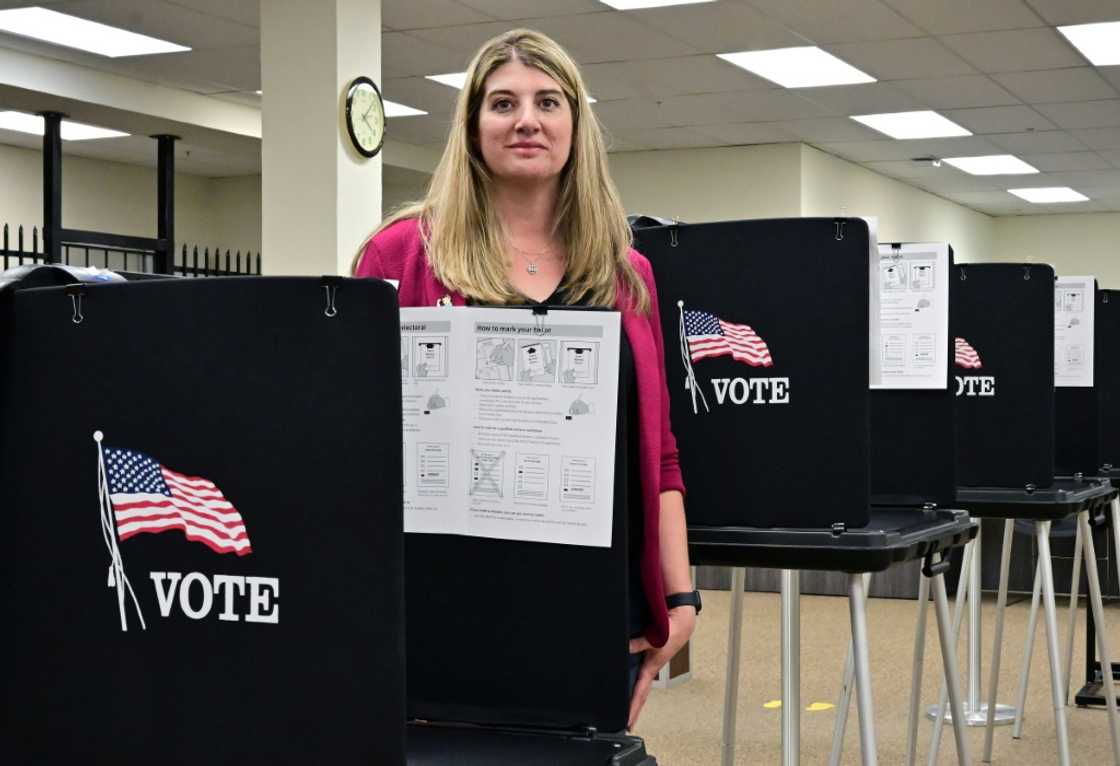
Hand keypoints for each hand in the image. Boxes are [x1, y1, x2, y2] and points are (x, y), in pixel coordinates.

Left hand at [626, 605, 696, 729]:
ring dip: (633, 696)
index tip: (628, 722)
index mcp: (652, 668)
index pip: (640, 693)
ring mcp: (649, 664)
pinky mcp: (648, 656)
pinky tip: (624, 682)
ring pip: (638, 684)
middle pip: (639, 694)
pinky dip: (631, 679)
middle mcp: (650, 669)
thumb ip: (639, 644)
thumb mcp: (654, 639)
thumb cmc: (673, 633)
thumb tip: (625, 648)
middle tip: (626, 725)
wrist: (681, 623)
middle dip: (633, 709)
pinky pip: (637, 671)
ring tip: (625, 709)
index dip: (634, 708)